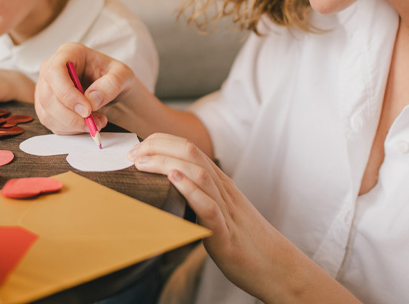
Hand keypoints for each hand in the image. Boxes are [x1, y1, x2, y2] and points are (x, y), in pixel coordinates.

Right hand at [34, 42, 137, 134]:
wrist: (110, 88)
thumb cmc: (114, 76)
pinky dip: (69, 129)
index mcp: (68, 52)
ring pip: (47, 112)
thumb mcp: (123, 75)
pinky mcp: (45, 104)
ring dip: (71, 125)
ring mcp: (45, 87)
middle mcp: (51, 67)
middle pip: (47, 96)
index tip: (86, 110)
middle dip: (70, 116)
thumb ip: (112, 84)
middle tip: (92, 123)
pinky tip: (86, 124)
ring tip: (96, 123)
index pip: (55, 72)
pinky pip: (50, 122)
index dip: (67, 94)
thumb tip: (92, 100)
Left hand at [128, 134, 359, 302]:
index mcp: (219, 182)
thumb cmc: (243, 240)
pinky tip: (174, 181)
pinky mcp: (226, 233)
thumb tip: (165, 188)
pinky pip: (209, 207)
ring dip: (166, 164)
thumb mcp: (218, 210)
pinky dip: (190, 191)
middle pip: (191, 152)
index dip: (160, 142)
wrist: (275, 266)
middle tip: (132, 155)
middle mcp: (222, 189)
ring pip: (198, 174)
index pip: (188, 147)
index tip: (136, 150)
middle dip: (158, 147)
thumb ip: (197, 196)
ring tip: (143, 163)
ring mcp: (226, 209)